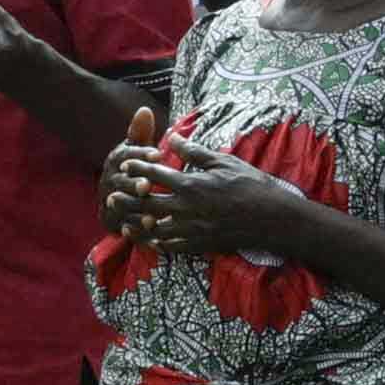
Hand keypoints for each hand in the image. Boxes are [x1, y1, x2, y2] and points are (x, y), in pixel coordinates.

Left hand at [110, 145, 306, 261]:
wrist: (273, 219)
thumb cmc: (252, 185)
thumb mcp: (224, 163)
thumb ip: (194, 153)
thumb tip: (174, 137)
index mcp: (191, 184)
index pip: (155, 174)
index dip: (137, 167)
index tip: (125, 163)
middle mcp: (187, 208)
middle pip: (146, 203)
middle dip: (127, 199)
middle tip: (111, 195)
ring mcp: (192, 229)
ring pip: (154, 229)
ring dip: (137, 225)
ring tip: (123, 222)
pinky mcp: (200, 244)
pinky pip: (171, 247)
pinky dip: (157, 243)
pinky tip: (149, 240)